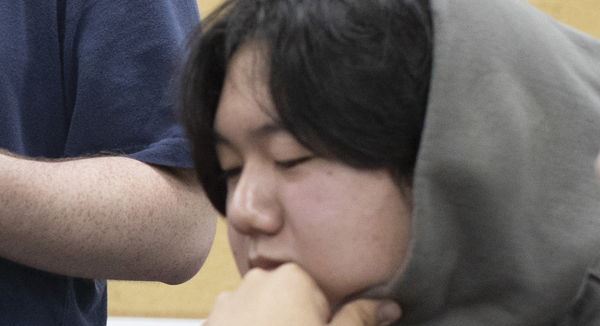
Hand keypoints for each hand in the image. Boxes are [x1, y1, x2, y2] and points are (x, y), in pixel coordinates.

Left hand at [207, 263, 400, 325]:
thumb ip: (360, 320)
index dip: (325, 321)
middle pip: (289, 303)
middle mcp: (255, 281)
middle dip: (296, 323)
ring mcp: (227, 302)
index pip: (320, 294)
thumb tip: (388, 305)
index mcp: (292, 278)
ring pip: (262, 316)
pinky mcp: (210, 324)